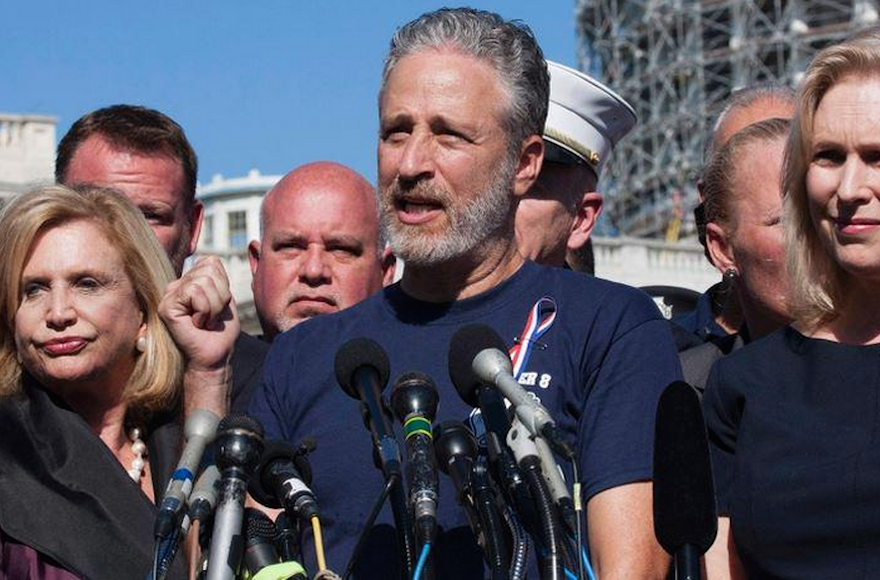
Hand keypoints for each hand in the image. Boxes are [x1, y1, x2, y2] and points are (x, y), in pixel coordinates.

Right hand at [159, 256, 239, 371]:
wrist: (215, 355)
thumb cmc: (220, 332)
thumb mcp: (225, 299)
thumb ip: (217, 278)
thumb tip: (210, 258)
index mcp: (190, 281)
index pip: (211, 262)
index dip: (223, 284)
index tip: (219, 305)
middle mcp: (177, 285)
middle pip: (208, 271)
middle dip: (220, 296)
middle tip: (212, 316)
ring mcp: (169, 295)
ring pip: (202, 282)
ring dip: (213, 306)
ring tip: (206, 321)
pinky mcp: (166, 306)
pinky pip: (194, 292)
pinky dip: (205, 310)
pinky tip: (197, 324)